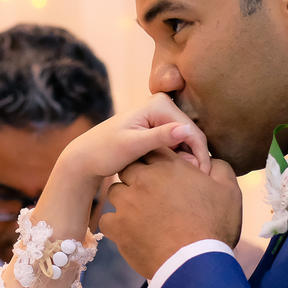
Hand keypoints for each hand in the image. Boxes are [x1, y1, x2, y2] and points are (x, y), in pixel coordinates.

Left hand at [58, 94, 209, 184]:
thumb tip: (187, 130)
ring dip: (186, 160)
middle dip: (194, 158)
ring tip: (179, 180)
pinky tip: (171, 173)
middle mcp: (163, 104)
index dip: (200, 156)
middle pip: (191, 135)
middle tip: (188, 183)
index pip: (192, 131)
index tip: (201, 179)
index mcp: (159, 104)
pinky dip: (177, 158)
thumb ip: (160, 137)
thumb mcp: (133, 146)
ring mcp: (160, 114)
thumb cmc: (105, 151)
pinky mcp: (157, 125)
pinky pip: (176, 143)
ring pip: (186, 141)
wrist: (87, 155)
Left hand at [100, 149, 242, 279]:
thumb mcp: (228, 190)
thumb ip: (219, 167)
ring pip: (115, 192)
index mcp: (169, 167)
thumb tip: (210, 160)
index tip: (162, 174)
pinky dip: (116, 225)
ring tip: (141, 214)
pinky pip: (107, 219)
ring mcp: (127, 204)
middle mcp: (144, 180)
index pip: (153, 150)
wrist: (196, 263)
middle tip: (151, 194)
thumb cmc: (214, 225)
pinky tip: (130, 232)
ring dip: (126, 200)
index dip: (156, 161)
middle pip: (129, 168)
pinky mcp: (118, 228)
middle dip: (137, 177)